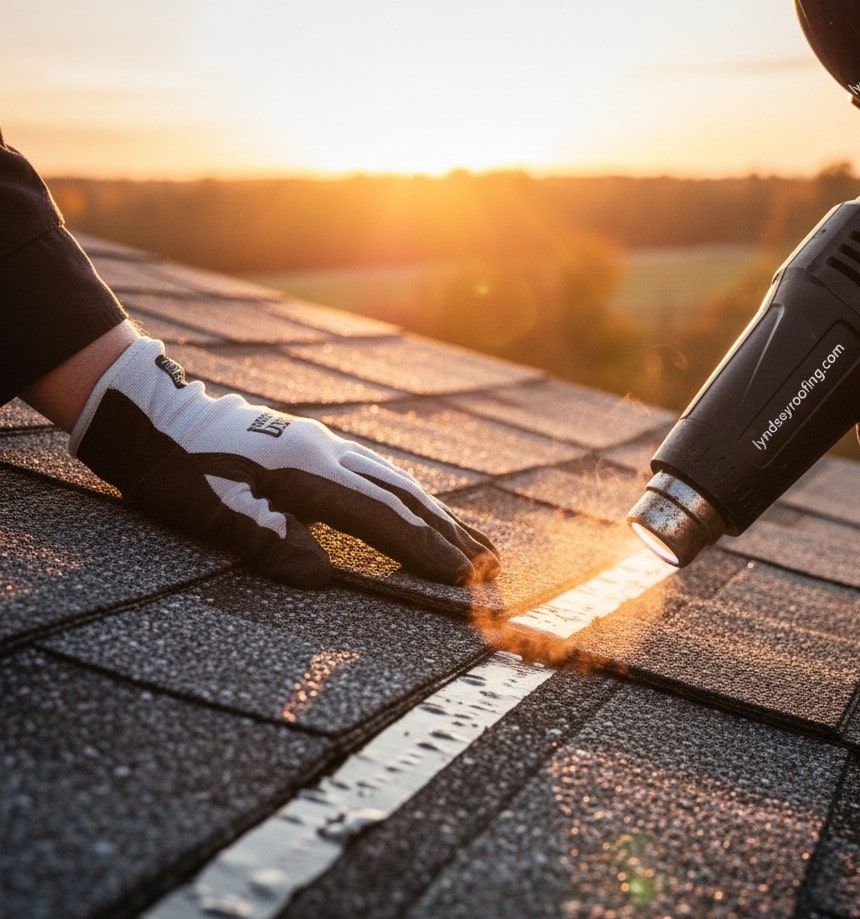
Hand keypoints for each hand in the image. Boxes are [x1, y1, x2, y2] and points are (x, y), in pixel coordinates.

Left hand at [69, 338, 499, 587]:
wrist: (157, 416)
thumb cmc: (179, 472)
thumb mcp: (211, 513)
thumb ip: (269, 542)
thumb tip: (323, 575)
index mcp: (308, 472)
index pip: (383, 517)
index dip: (426, 549)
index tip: (464, 578)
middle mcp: (330, 453)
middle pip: (405, 497)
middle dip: (452, 535)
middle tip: (491, 567)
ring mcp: (328, 444)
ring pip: (399, 482)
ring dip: (442, 516)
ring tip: (477, 543)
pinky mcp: (321, 445)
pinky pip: (382, 474)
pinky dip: (414, 499)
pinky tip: (425, 512)